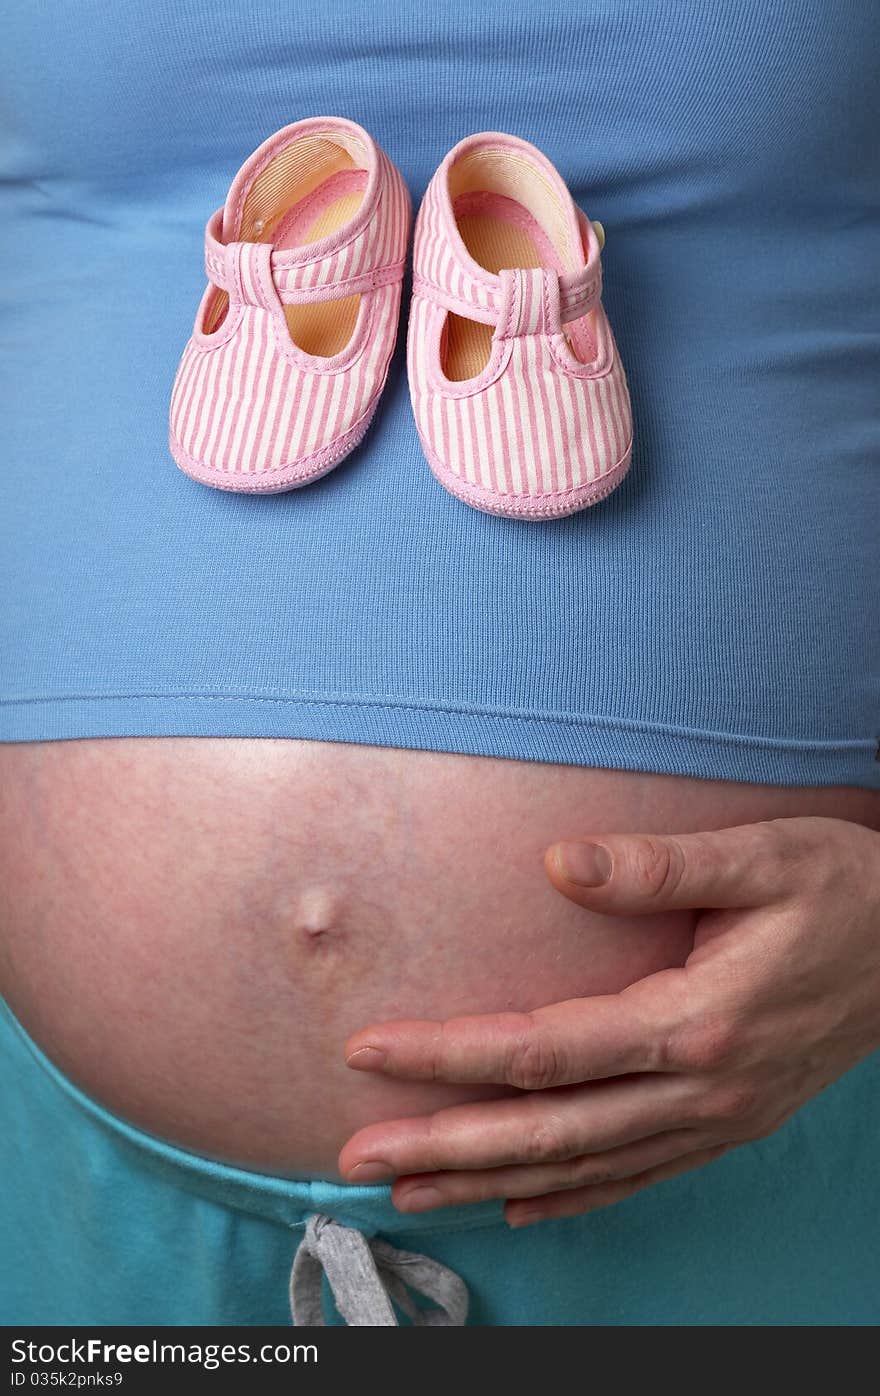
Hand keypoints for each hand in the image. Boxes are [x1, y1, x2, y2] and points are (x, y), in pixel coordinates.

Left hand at [337, 816, 879, 1225]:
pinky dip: (571, 1194)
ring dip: (487, 1180)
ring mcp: (714, 1118)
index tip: (370, 1050)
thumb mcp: (765, 857)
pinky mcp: (727, 1122)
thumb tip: (557, 862)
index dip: (449, 1054)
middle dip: (443, 1145)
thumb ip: (658, 866)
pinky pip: (635, 1174)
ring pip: (581, 1164)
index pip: (542, 1049)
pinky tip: (519, 1205)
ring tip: (407, 1191)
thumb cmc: (845, 890)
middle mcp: (698, 1089)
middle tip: (353, 1161)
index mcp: (694, 1022)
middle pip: (547, 1129)